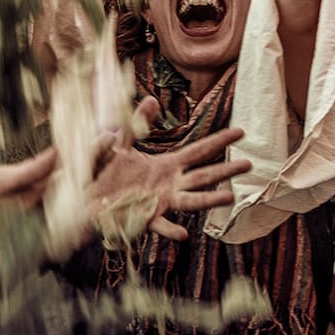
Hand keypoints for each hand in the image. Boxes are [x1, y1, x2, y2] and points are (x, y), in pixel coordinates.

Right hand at [0, 111, 56, 260]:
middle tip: (63, 154)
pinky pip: (45, 215)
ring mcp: (22, 221)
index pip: (38, 170)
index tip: (56, 147)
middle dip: (55, 170)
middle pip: (49, 183)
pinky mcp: (24, 232)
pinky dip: (48, 203)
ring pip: (49, 200)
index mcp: (2, 186)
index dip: (51, 157)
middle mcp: (16, 205)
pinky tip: (47, 191)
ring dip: (53, 186)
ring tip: (60, 172)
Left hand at [86, 98, 252, 241]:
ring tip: (230, 197)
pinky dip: (170, 230)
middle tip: (249, 163)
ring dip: (211, 199)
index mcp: (166, 165)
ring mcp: (160, 203)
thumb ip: (135, 123)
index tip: (240, 132)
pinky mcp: (144, 219)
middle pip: (204, 175)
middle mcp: (170, 184)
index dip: (219, 141)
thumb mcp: (119, 144)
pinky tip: (183, 234)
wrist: (84, 201)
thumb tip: (151, 100)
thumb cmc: (104, 174)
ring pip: (191, 200)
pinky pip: (160, 226)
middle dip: (227, 169)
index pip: (199, 151)